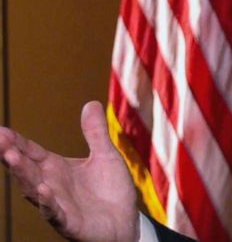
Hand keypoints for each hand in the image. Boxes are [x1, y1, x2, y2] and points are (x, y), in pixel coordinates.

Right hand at [0, 101, 137, 241]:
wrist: (125, 222)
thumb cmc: (111, 191)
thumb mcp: (106, 156)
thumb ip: (95, 132)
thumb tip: (91, 103)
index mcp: (56, 168)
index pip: (32, 152)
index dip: (17, 142)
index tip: (1, 130)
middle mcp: (51, 185)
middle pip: (27, 168)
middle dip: (12, 155)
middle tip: (0, 141)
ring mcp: (58, 204)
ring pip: (34, 189)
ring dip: (23, 174)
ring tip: (12, 157)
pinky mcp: (69, 222)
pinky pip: (55, 212)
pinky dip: (48, 201)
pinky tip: (42, 189)